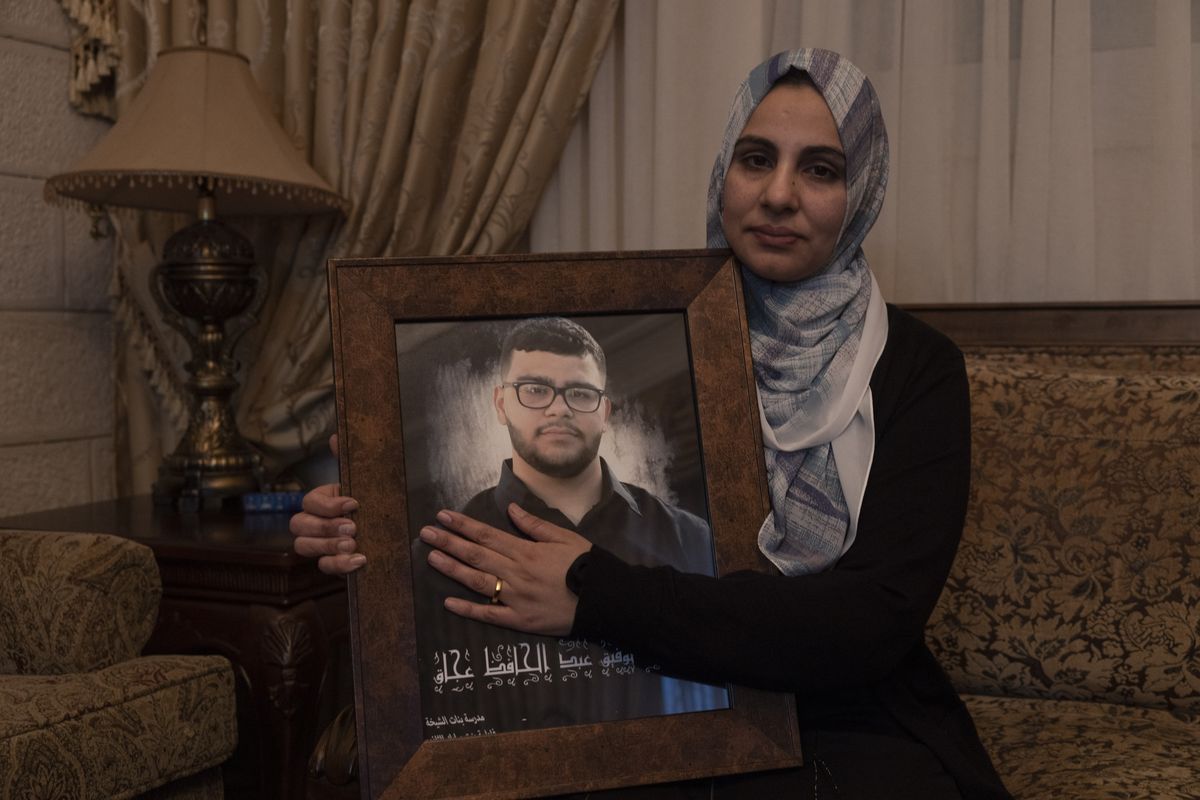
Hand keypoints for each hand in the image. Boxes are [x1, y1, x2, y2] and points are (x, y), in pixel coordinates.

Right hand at [289, 434, 365, 574]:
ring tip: (353, 544)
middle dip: (325, 526)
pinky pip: (323, 566)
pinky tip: (360, 560)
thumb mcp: (362, 482)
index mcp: (319, 501)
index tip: (354, 503)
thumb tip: (335, 436)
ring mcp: (318, 545)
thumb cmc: (369, 503)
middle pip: (299, 525)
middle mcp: (312, 523)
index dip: (328, 505)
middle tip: (352, 528)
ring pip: (304, 546)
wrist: (386, 529)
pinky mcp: (330, 563)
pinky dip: (339, 565)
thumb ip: (347, 460)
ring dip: (328, 546)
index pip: (309, 501)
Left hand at [419, 504, 591, 636]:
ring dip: (452, 569)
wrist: (604, 598)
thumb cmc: (586, 564)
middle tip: (425, 533)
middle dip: (449, 542)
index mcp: (526, 550)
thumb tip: (510, 509)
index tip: (442, 516)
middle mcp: (516, 572)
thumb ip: (534, 525)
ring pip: (477, 581)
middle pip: (476, 555)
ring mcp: (515, 598)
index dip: (463, 525)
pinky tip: (447, 603)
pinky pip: (489, 615)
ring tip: (431, 558)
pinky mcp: (519, 620)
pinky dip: (467, 609)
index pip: (487, 535)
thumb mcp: (564, 536)